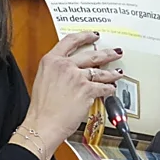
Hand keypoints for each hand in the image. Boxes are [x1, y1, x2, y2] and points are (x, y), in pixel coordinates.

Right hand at [24, 31, 120, 149]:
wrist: (42, 124)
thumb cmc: (41, 109)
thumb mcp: (42, 80)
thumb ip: (56, 71)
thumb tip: (69, 70)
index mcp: (51, 61)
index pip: (70, 41)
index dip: (85, 36)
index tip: (93, 36)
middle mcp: (65, 66)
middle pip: (91, 54)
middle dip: (106, 53)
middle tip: (114, 52)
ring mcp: (77, 77)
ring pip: (101, 71)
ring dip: (112, 72)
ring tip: (118, 72)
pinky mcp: (87, 91)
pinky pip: (103, 88)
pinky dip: (109, 89)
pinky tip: (112, 89)